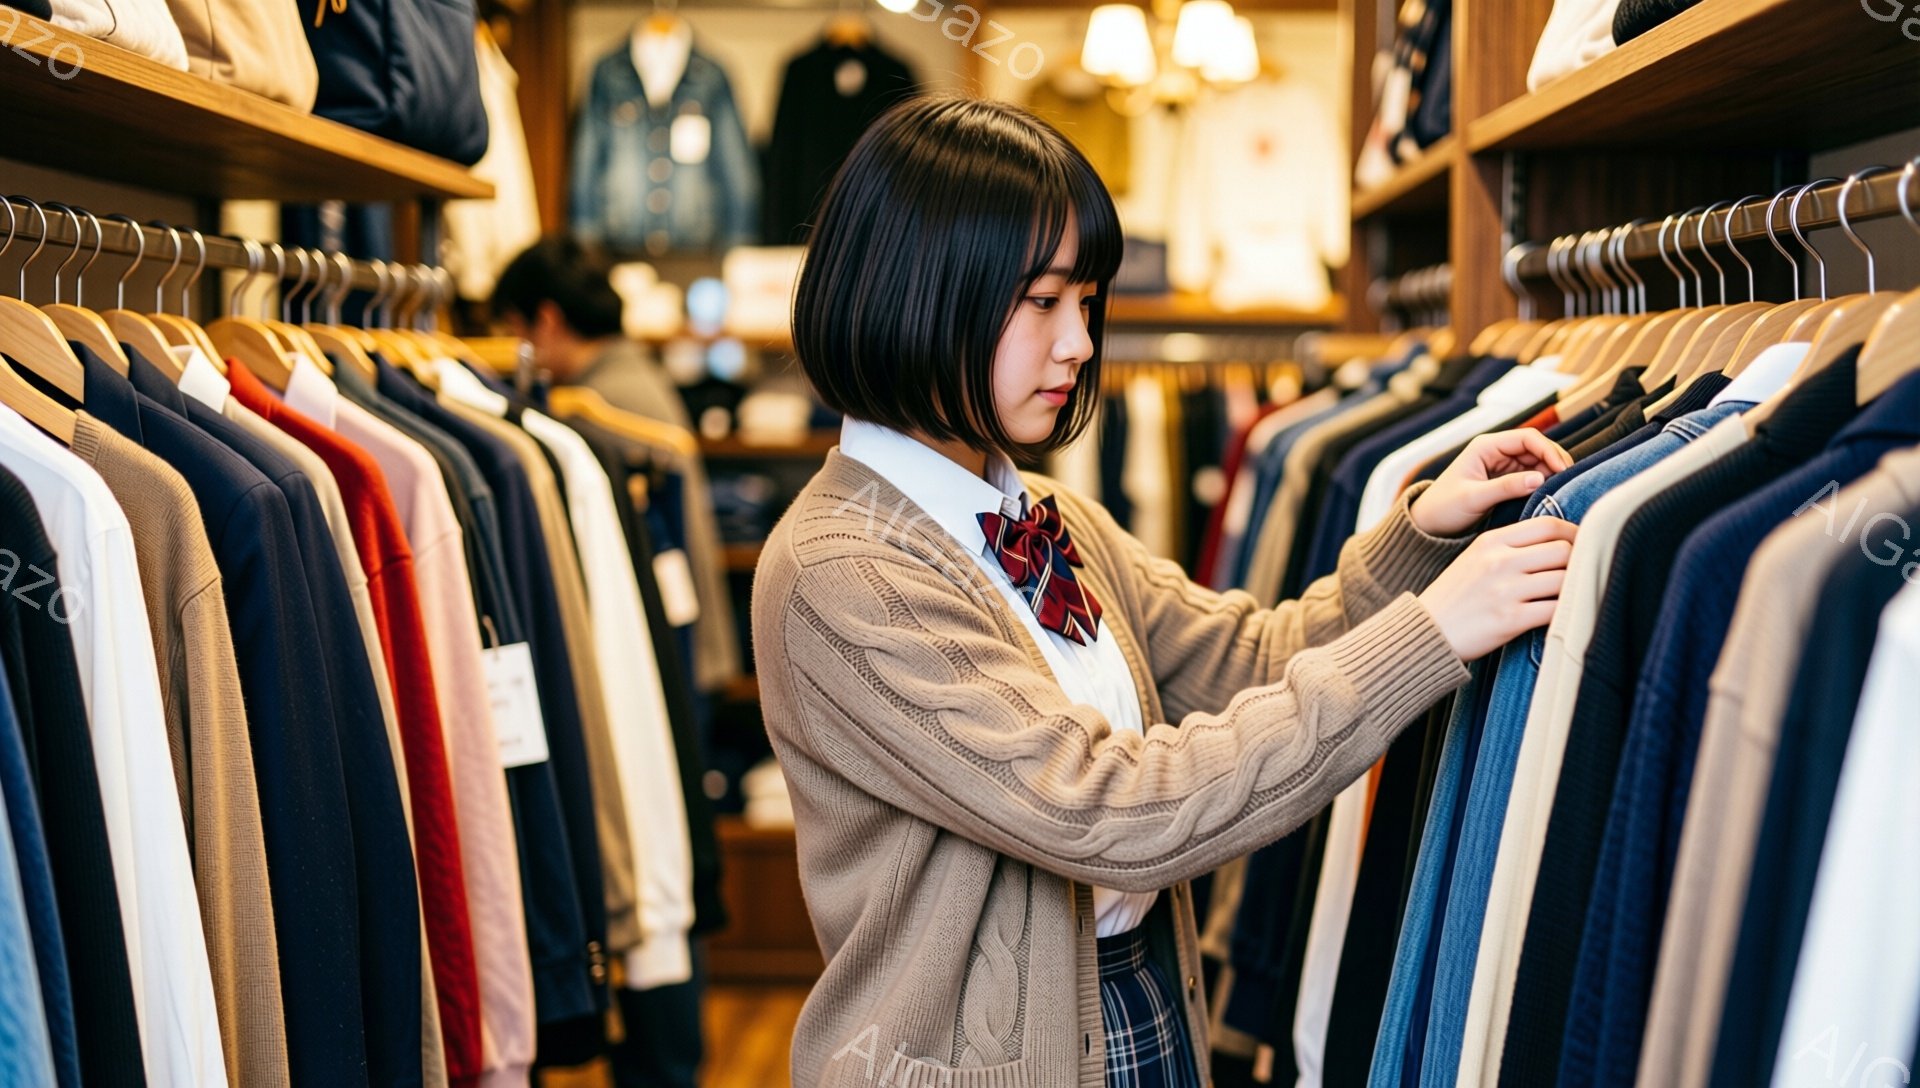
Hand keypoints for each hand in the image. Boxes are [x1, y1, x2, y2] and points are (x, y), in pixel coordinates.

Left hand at [1409, 430, 1574, 536]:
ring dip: (1552, 473)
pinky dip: (1544, 484)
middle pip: (1537, 448)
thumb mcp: (1474, 498)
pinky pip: (1532, 477)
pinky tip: (1553, 495)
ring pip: (1538, 463)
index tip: (1563, 469)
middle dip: (1555, 461)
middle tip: (1569, 481)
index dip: (1549, 450)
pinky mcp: (1506, 481)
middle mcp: (1497, 451)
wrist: (1429, 523)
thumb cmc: (1444, 507)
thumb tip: (1539, 479)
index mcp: (1486, 446)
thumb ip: (1505, 487)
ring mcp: (1503, 465)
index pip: (1528, 438)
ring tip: (1563, 490)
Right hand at [1417, 517, 1576, 660]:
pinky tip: (1564, 614)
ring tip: (1574, 593)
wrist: (1426, 631)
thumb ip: (1510, 546)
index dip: (1574, 533)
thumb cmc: (1455, 596)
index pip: (1548, 525)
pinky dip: (1566, 612)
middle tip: (1581, 572)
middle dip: (1578, 561)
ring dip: (1575, 587)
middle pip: (1563, 550)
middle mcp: (1500, 561)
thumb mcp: (1476, 558)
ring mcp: (1506, 590)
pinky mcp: (1511, 619)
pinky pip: (1556, 610)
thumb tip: (1557, 543)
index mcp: (1492, 541)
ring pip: (1565, 579)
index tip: (1581, 544)